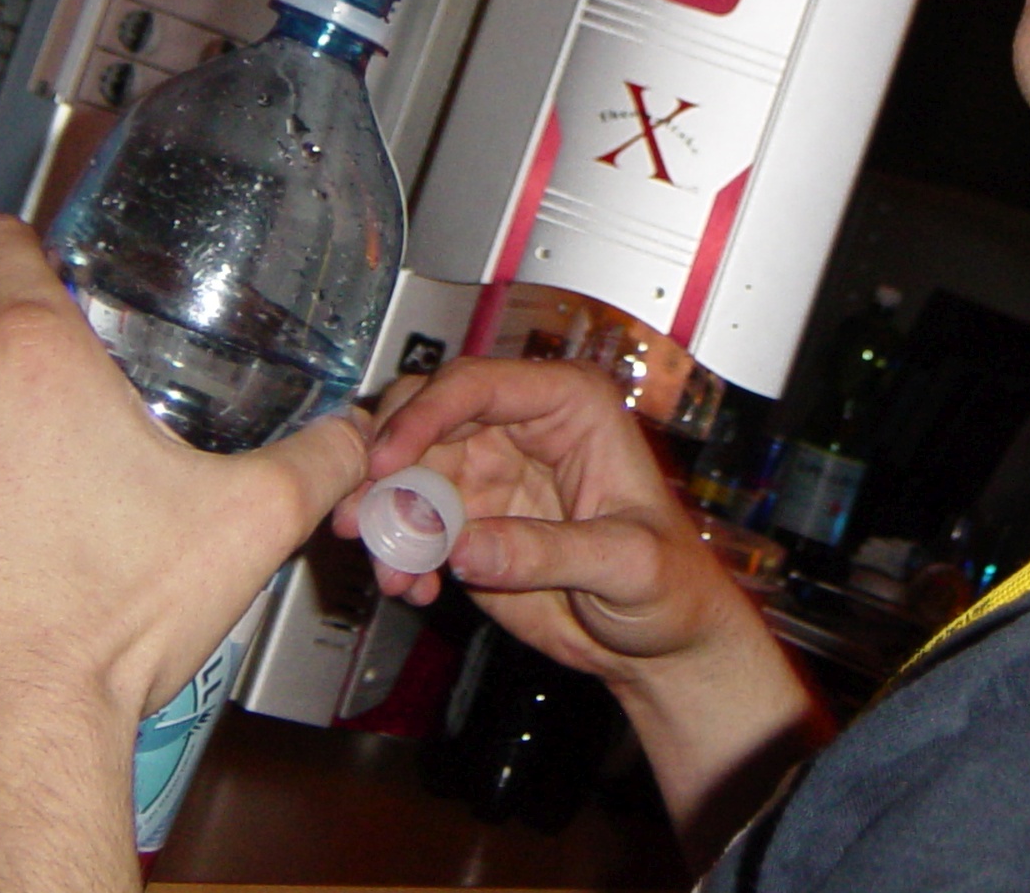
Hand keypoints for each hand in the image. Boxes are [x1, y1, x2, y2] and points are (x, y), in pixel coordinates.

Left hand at [0, 213, 373, 890]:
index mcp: (30, 354)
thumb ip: (315, 461)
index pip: (1, 243)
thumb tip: (353, 438)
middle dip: (7, 380)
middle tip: (63, 446)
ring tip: (8, 517)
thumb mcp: (247, 526)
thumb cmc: (107, 626)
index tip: (39, 279)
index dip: (23, 252)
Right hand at [338, 359, 823, 859]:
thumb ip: (547, 553)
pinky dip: (397, 555)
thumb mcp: (627, 564)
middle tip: (361, 515)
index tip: (387, 459)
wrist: (659, 643)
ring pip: (406, 473)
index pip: (479, 385)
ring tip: (385, 566)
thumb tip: (465, 546)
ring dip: (383, 517)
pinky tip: (411, 586)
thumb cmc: (669, 585)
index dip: (424, 415)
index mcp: (570, 407)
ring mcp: (487, 476)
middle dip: (384, 465)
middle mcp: (521, 430)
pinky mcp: (466, 525)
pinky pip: (409, 526)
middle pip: (426, 418)